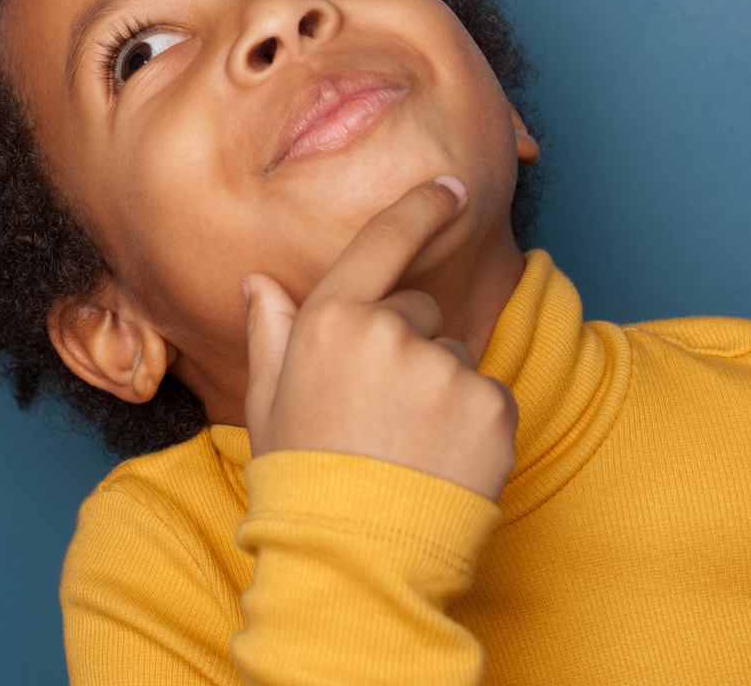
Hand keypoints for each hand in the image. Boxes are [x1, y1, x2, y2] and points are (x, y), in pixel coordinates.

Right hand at [242, 177, 518, 501]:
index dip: (420, 208)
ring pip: (455, 360)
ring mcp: (446, 368)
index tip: (449, 189)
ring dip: (440, 392)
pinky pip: (489, 398)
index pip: (383, 242)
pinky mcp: (492, 406)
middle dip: (408, 348)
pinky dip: (473, 426)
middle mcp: (392, 332)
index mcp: (331, 321)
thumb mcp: (268, 404)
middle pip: (419, 313)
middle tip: (379, 416)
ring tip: (408, 449)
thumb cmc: (302, 481)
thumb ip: (271, 334)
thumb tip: (258, 282)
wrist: (356, 561)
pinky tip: (440, 463)